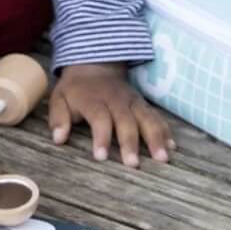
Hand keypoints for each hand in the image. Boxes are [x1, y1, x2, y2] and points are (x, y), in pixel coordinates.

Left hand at [51, 62, 175, 168]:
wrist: (94, 64)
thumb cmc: (75, 89)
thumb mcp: (59, 98)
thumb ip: (58, 118)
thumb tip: (58, 139)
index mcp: (93, 100)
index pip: (99, 118)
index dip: (100, 137)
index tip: (101, 157)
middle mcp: (116, 100)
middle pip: (125, 121)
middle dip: (130, 142)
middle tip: (133, 164)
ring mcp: (132, 102)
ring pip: (146, 118)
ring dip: (155, 138)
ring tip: (162, 158)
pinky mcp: (142, 104)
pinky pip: (156, 116)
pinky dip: (165, 131)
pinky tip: (172, 147)